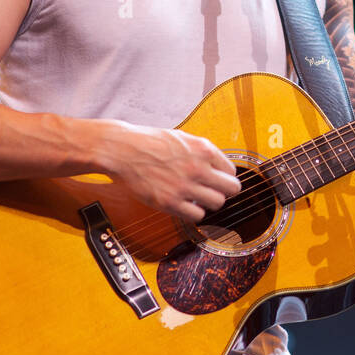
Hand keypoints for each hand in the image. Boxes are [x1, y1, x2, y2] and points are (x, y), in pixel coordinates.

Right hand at [99, 121, 241, 224]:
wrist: (122, 149)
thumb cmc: (150, 142)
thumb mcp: (183, 138)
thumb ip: (203, 152)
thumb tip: (220, 166)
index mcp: (203, 149)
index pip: (231, 171)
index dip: (224, 176)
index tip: (216, 180)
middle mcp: (198, 168)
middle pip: (232, 188)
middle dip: (224, 191)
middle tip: (213, 191)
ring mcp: (184, 186)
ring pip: (217, 203)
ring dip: (209, 202)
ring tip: (198, 198)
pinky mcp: (169, 201)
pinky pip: (197, 216)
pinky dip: (194, 212)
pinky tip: (185, 205)